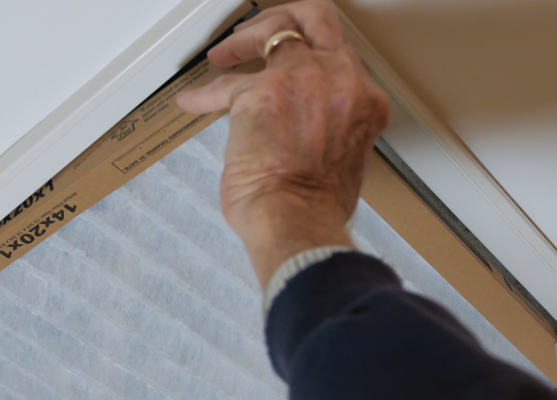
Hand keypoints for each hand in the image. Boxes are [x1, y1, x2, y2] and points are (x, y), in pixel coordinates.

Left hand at [176, 0, 388, 287]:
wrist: (297, 223)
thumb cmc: (314, 208)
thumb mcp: (343, 160)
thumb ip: (332, 130)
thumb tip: (307, 130)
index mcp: (364, 102)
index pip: (341, 60)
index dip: (311, 62)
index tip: (293, 69)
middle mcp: (339, 80)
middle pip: (316, 19)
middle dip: (284, 19)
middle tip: (261, 34)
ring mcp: (300, 81)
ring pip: (272, 31)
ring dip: (241, 41)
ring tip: (222, 55)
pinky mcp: (258, 93)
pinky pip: (224, 85)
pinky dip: (203, 94)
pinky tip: (192, 100)